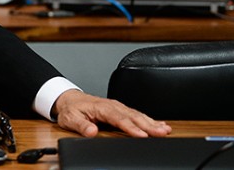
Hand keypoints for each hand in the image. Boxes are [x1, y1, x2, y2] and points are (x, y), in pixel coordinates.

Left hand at [52, 89, 171, 137]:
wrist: (68, 98)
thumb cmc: (70, 109)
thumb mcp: (70, 118)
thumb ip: (81, 126)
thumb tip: (91, 132)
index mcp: (101, 108)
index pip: (118, 119)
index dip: (131, 127)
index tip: (142, 135)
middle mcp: (112, 105)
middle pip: (132, 116)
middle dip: (148, 124)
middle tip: (162, 132)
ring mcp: (117, 106)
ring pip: (137, 114)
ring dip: (152, 122)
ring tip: (165, 129)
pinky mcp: (120, 109)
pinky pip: (136, 114)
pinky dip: (148, 119)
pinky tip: (158, 124)